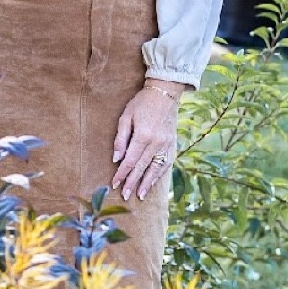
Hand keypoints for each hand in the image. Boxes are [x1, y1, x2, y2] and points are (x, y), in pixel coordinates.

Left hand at [113, 79, 186, 200]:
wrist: (164, 93)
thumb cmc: (141, 104)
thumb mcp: (126, 117)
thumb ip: (121, 138)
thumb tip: (116, 159)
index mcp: (143, 136)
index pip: (130, 161)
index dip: (122, 174)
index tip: (115, 184)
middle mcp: (156, 143)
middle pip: (142, 168)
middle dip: (132, 183)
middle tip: (125, 195)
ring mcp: (166, 145)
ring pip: (156, 169)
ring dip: (147, 183)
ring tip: (140, 195)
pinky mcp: (173, 144)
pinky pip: (166, 163)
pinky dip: (159, 174)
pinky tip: (153, 182)